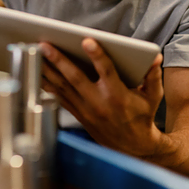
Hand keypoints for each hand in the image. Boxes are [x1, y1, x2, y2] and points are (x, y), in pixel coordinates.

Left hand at [39, 38, 164, 157]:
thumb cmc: (143, 117)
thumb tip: (155, 56)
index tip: (87, 41)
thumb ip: (153, 76)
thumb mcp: (153, 97)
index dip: (97, 56)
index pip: (106, 71)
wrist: (132, 147)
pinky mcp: (77, 113)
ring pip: (62, 86)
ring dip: (46, 69)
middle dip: (59, 60)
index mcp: (118, 95)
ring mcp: (85, 109)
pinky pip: (58, 96)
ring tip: (33, 52)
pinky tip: (36, 70)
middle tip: (45, 44)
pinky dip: (46, 83)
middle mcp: (98, 102)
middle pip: (75, 77)